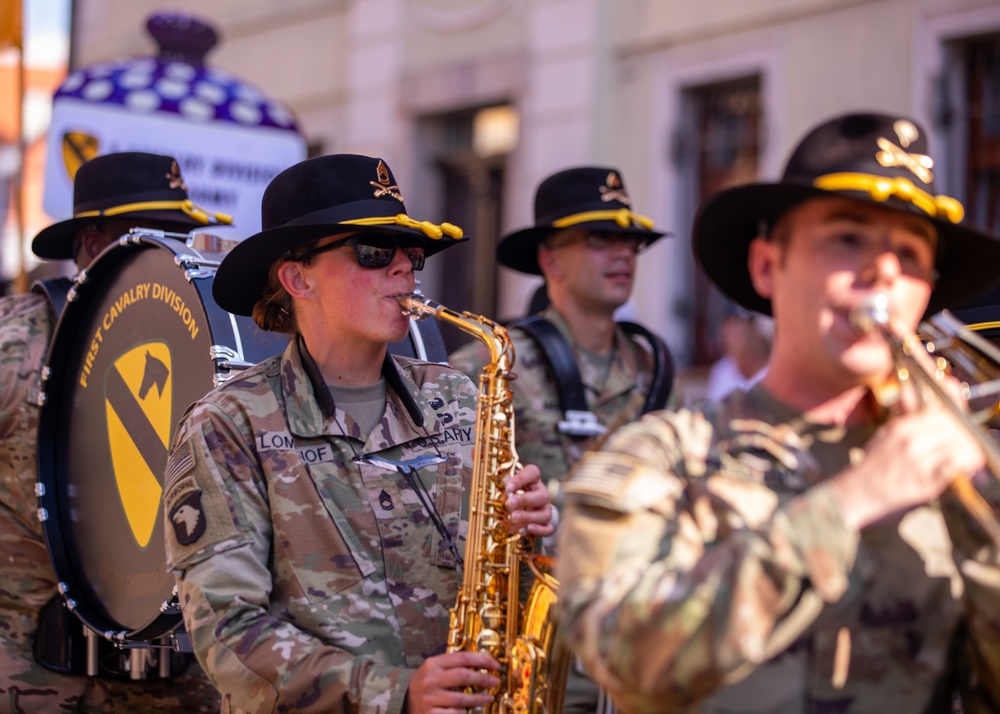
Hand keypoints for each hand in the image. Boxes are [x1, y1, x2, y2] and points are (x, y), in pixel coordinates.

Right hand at [406, 651, 498, 713]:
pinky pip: (453, 713)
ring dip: (478, 699)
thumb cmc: (426, 682)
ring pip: (461, 699)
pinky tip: (469, 710)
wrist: (403, 700)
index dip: (482, 661)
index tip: (496, 665)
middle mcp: (431, 679)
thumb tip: (484, 662)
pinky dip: (463, 712)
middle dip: (483, 680)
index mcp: (433, 663)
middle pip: (463, 676)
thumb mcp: (435, 668)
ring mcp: (430, 698)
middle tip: (495, 682)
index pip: (463, 658)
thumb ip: (454, 664)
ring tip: (488, 698)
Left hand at [506, 464, 554, 536]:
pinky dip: (538, 530)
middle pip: (541, 496)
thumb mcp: (508, 489)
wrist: (523, 510)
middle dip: (524, 500)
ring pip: (545, 514)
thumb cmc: (513, 495)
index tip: (508, 487)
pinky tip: (525, 530)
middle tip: (509, 503)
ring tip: (513, 518)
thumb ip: (505, 486)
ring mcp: (545, 510)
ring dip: (528, 516)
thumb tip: (504, 481)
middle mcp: (542, 494)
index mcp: (533, 481)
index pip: (532, 473)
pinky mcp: (546, 524)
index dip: (521, 479)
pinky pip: (548, 528)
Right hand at [831, 374, 984, 529]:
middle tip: (964, 446)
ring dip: (966, 452)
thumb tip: (914, 394)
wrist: (860, 491)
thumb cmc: (874, 464)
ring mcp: (918, 461)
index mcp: (901, 427)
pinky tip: (960, 470)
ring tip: (964, 459)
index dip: (955, 420)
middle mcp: (910, 441)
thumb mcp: (886, 434)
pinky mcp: (926, 482)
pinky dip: (962, 467)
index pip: (941, 413)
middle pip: (953, 429)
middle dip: (963, 437)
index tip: (959, 428)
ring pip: (958, 447)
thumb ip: (906, 416)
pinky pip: (955, 467)